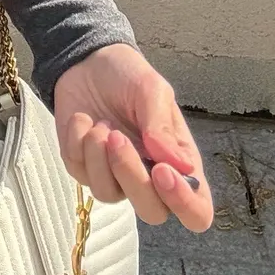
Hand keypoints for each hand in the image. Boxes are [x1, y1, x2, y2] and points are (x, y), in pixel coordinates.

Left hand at [52, 43, 212, 231]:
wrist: (87, 62)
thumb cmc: (129, 77)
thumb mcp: (152, 90)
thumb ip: (162, 127)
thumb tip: (178, 165)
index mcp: (178, 162)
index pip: (196, 210)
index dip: (184, 202)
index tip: (161, 170)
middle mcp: (150, 177)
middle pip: (151, 212)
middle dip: (132, 177)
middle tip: (118, 138)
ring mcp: (115, 176)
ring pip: (108, 194)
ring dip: (99, 157)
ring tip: (100, 123)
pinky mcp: (84, 168)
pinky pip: (80, 174)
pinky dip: (78, 144)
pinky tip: (83, 120)